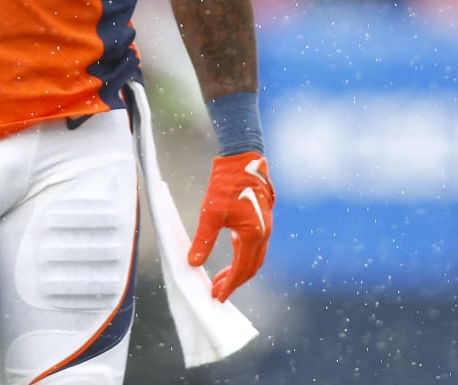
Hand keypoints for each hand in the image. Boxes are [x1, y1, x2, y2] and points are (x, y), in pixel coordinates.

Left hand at [187, 154, 274, 302]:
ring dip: (238, 271)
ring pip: (254, 258)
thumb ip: (203, 241)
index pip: (242, 270)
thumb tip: (193, 263)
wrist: (243, 159)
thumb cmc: (227, 184)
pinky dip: (242, 257)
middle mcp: (264, 234)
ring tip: (220, 280)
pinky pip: (253, 246)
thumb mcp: (211, 214)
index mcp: (254, 235)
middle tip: (216, 292)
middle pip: (251, 267)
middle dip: (234, 282)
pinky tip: (230, 258)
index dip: (230, 285)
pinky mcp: (261, 220)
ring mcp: (265, 227)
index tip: (218, 297)